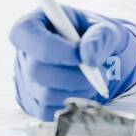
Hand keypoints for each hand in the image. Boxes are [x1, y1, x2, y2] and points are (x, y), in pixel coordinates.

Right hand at [9, 6, 135, 120]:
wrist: (109, 62)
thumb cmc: (102, 40)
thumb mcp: (110, 29)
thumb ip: (101, 36)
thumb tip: (87, 55)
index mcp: (36, 23)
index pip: (25, 32)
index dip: (49, 46)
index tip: (79, 55)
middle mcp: (25, 52)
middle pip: (35, 69)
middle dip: (71, 75)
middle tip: (97, 72)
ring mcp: (26, 80)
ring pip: (44, 93)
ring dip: (77, 91)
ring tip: (95, 81)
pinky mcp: (33, 103)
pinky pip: (48, 111)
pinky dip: (72, 105)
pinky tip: (85, 92)